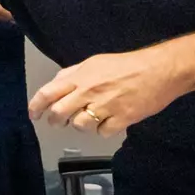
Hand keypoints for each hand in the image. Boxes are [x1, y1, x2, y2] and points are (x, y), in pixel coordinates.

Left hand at [27, 47, 192, 137]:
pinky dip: (104, 130)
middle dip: (55, 121)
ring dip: (82, 125)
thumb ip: (73, 73)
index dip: (36, 106)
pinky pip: (102, 132)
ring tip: (92, 118)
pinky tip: (110, 121)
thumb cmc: (128, 65)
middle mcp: (89, 91)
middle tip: (59, 122)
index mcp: (81, 76)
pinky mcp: (121, 118)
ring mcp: (105, 106)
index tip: (33, 115)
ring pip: (79, 125)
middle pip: (59, 113)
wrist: (160, 70)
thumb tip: (55, 83)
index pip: (48, 92)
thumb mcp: (95, 62)